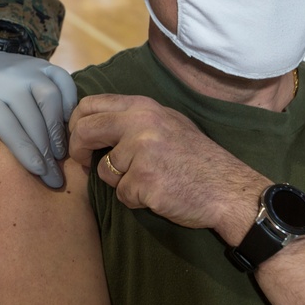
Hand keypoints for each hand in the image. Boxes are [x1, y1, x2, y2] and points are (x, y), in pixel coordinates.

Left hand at [0, 46, 77, 187]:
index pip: (9, 128)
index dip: (26, 152)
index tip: (40, 173)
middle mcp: (7, 79)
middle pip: (33, 118)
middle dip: (46, 151)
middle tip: (55, 176)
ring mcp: (28, 68)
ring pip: (51, 100)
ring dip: (59, 129)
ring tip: (63, 154)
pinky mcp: (44, 63)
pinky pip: (64, 82)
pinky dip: (70, 103)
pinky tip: (70, 124)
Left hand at [68, 94, 265, 235]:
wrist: (228, 188)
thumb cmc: (196, 158)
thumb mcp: (167, 123)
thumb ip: (133, 119)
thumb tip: (93, 122)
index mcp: (144, 107)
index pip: (90, 104)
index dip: (76, 123)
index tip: (78, 138)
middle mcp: (141, 124)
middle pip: (85, 131)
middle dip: (78, 150)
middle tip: (84, 163)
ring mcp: (142, 153)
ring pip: (103, 170)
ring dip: (119, 181)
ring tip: (148, 180)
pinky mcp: (144, 181)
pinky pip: (122, 194)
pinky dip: (135, 199)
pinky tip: (158, 194)